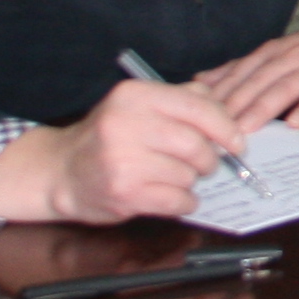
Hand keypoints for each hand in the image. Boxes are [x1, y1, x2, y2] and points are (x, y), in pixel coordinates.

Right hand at [0, 77, 243, 223]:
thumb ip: (183, 100)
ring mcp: (122, 160)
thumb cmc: (110, 137)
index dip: (226, 127)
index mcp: (135, 96)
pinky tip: (170, 196)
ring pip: (188, 174)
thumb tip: (227, 113)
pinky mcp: (123, 193)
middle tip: (204, 164)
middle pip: (197, 144)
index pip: (199, 107)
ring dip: (189, 181)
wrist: (61, 171)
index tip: (237, 142)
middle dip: (208, 159)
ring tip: (170, 177)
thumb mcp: (139, 106)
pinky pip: (177, 200)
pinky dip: (183, 202)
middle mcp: (126, 124)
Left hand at [194, 4, 298, 128]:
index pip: (236, 75)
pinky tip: (297, 123)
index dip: (214, 97)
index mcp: (273, 53)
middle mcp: (290, 58)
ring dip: (262, 109)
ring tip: (244, 131)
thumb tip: (202, 82)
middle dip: (230, 109)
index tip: (193, 118)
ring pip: (282, 89)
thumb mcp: (283, 51)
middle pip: (254, 84)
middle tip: (210, 134)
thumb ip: (244, 67)